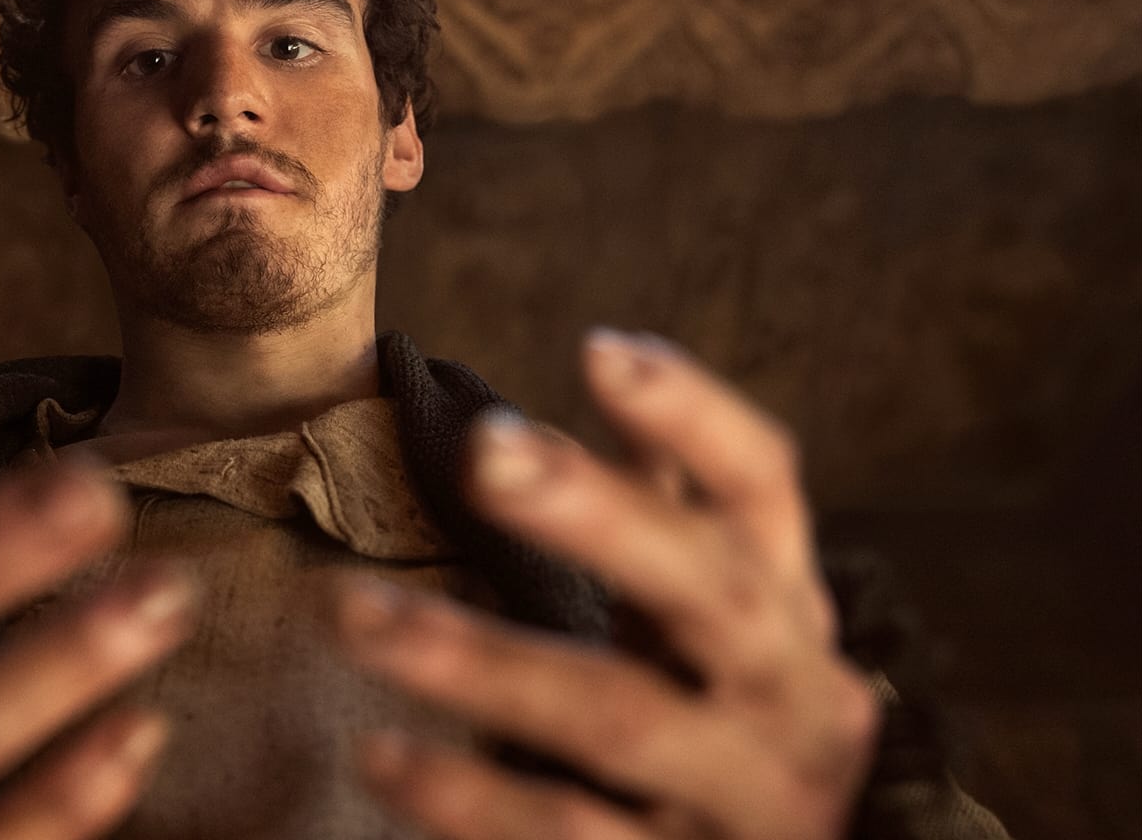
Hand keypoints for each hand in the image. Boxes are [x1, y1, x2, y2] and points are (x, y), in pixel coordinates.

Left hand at [332, 330, 878, 838]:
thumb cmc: (731, 713)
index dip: (696, 416)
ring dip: (480, 662)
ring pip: (617, 716)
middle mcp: (787, 696)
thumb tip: (614, 352)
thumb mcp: (726, 611)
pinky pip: (567, 833)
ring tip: (352, 611)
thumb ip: (672, 498)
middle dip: (601, 517)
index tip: (600, 349)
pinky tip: (377, 755)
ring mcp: (741, 798)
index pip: (764, 490)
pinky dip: (469, 800)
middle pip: (710, 589)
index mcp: (789, 606)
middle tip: (481, 452)